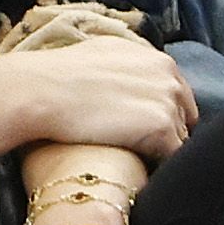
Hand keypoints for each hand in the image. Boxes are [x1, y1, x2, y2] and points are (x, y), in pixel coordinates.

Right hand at [0, 36, 197, 159]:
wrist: (39, 91)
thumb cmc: (57, 75)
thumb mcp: (101, 53)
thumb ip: (127, 65)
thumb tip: (128, 81)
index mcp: (155, 57)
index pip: (177, 94)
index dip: (161, 114)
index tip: (141, 131)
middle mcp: (168, 75)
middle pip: (184, 117)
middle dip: (167, 133)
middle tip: (137, 149)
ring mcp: (168, 101)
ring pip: (180, 140)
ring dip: (161, 152)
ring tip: (133, 162)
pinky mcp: (162, 129)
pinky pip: (173, 159)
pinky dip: (158, 167)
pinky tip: (135, 171)